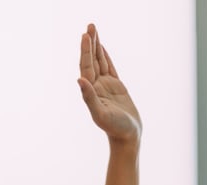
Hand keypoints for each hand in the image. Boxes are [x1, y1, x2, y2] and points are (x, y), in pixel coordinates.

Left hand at [77, 23, 140, 146]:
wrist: (127, 137)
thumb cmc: (114, 128)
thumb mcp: (101, 114)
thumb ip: (89, 97)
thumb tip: (79, 80)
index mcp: (91, 90)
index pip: (86, 66)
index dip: (86, 51)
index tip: (86, 35)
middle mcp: (96, 86)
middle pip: (92, 60)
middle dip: (91, 43)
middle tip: (90, 26)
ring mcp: (106, 86)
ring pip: (100, 62)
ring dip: (97, 46)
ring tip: (94, 30)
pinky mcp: (116, 87)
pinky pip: (109, 68)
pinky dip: (105, 57)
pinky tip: (102, 49)